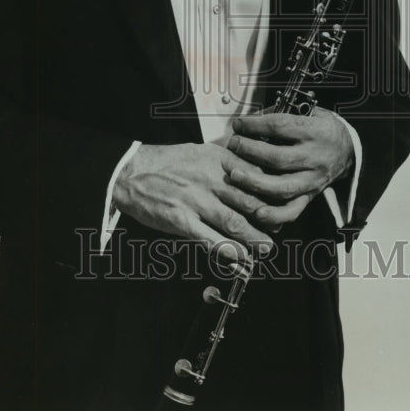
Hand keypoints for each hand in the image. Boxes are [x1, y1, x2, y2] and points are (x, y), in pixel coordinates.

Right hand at [112, 142, 274, 268]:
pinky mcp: (182, 221)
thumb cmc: (165, 162)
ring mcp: (196, 201)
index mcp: (217, 161)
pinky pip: (211, 240)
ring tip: (266, 249)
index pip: (254, 178)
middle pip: (249, 202)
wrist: (131, 172)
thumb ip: (225, 159)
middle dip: (267, 220)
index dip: (270, 194)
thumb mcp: (200, 151)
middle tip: (279, 229)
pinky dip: (229, 252)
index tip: (278, 204)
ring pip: (234, 223)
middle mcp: (210, 180)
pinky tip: (239, 259)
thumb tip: (248, 164)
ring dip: (254, 240)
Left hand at [226, 108, 353, 229]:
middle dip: (250, 152)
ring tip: (233, 174)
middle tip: (232, 145)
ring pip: (282, 187)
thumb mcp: (309, 111)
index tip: (238, 125)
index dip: (255, 125)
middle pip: (278, 158)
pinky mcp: (311, 196)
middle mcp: (315, 157)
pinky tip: (255, 211)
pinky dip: (274, 215)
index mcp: (315, 131)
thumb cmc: (320, 127)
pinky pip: (292, 211)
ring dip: (254, 183)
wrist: (346, 149)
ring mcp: (313, 180)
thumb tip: (248, 122)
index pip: (280, 127)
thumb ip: (281, 114)